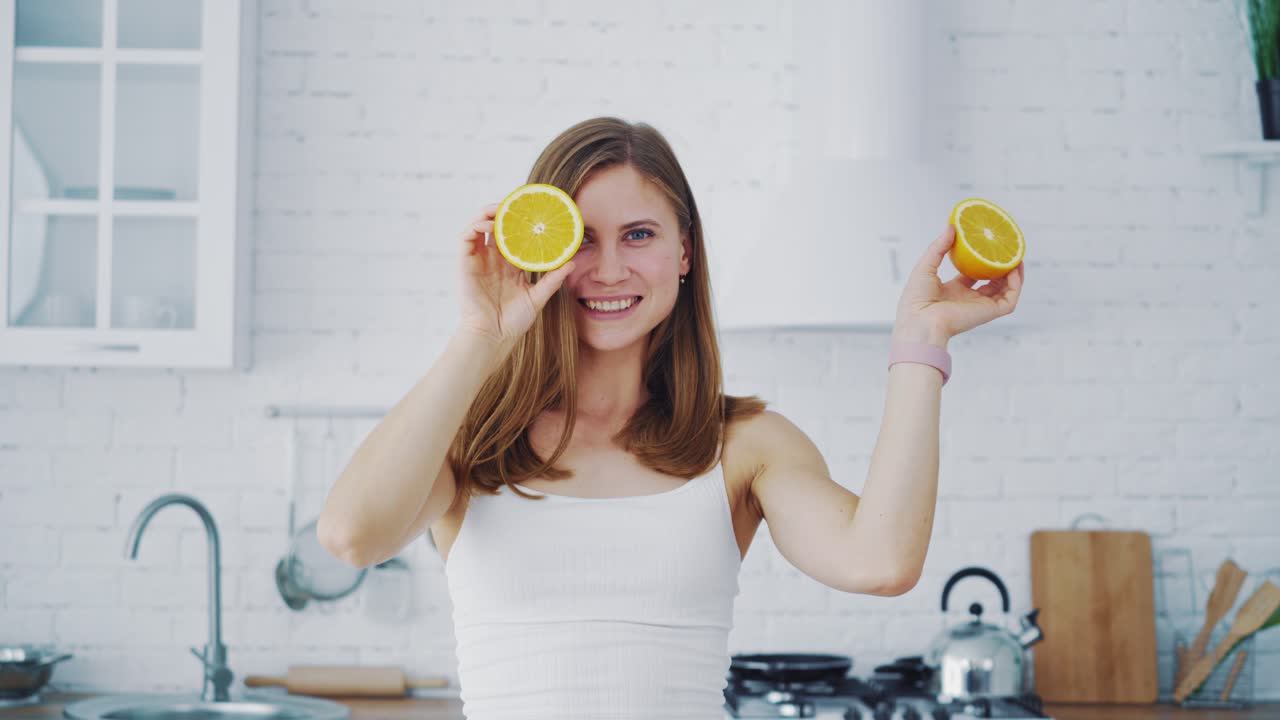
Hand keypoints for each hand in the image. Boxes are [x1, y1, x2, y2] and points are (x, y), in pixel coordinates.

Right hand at [456, 202, 575, 352]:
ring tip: (504, 207)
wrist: (493, 336)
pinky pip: (466, 236)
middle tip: (520, 203)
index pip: (515, 235)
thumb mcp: (538, 297)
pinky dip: (476, 225)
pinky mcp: (465, 263)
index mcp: (509, 264)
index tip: (536, 210)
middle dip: (506, 211)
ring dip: (489, 212)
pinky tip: (490, 223)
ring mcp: (478, 260)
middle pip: (497, 225)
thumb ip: (553, 279)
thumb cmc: (513, 321)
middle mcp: (493, 259)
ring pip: (479, 225)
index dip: (522, 221)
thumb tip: (572, 262)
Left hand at [893, 224, 1024, 345]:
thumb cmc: (916, 300)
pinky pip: (1010, 299)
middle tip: (1006, 252)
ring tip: (1016, 257)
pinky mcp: (989, 313)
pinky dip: (1016, 285)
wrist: (920, 321)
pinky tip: (1014, 270)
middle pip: (991, 284)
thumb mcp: (925, 266)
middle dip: (1001, 269)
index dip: (980, 263)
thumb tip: (950, 227)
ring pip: (1005, 291)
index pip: (971, 276)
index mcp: (952, 292)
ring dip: (1014, 275)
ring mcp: (979, 307)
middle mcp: (968, 300)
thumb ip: (938, 247)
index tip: (986, 248)